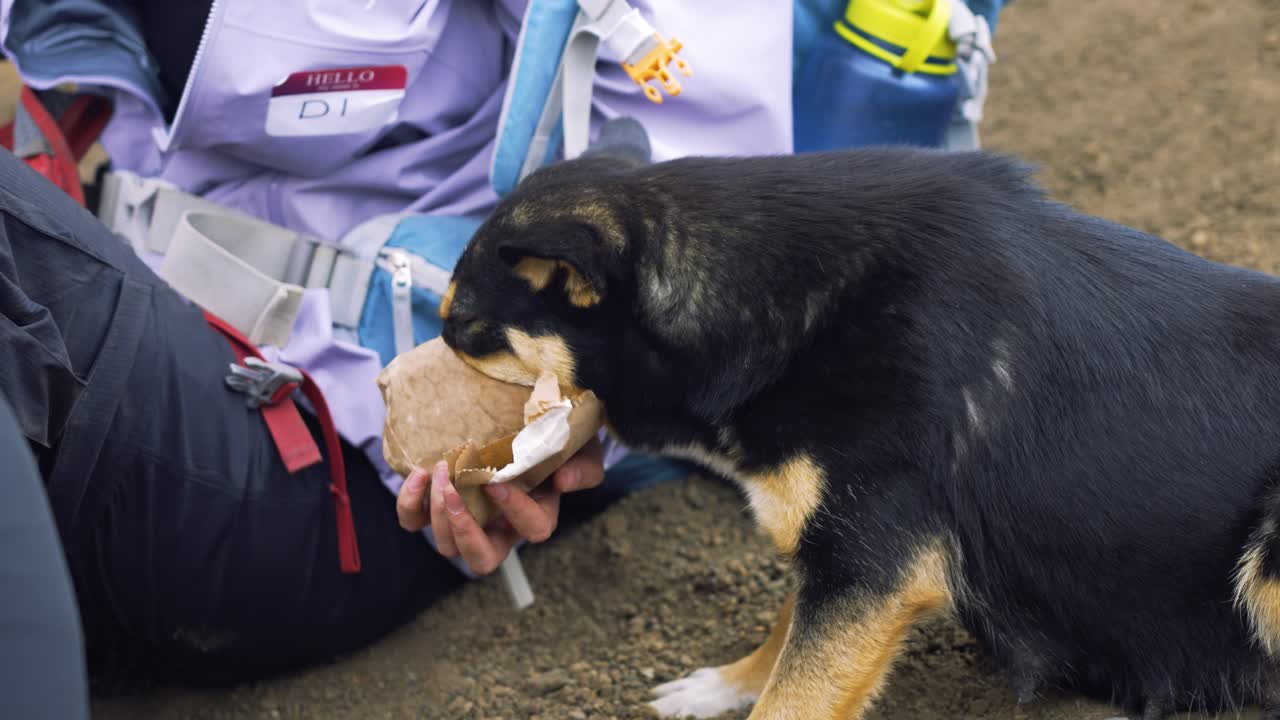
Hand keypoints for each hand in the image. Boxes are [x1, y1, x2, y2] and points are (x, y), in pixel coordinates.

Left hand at [395, 436, 605, 574]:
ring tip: (441, 470)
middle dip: (465, 532)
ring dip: (439, 511)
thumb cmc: (556, 437)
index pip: (534, 529)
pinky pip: (414, 521)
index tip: (497, 482)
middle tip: (455, 492)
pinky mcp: (437, 506)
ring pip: (447, 545)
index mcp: (537, 514)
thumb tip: (564, 482)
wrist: (525, 422)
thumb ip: (584, 467)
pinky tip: (419, 473)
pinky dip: (409, 504)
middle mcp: (500, 528)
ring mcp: (467, 521)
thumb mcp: (582, 448)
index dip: (515, 511)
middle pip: (482, 560)